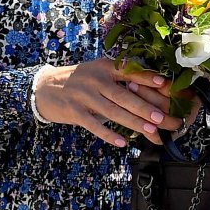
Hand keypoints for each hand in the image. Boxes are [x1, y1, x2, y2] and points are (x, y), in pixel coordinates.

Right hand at [34, 59, 185, 147]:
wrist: (45, 87)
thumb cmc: (80, 81)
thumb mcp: (98, 71)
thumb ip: (119, 77)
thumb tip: (149, 88)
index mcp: (105, 67)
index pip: (129, 72)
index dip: (147, 78)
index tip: (163, 83)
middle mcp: (95, 79)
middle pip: (124, 96)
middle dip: (145, 108)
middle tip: (162, 118)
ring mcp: (84, 95)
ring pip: (113, 111)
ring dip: (133, 122)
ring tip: (150, 131)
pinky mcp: (74, 111)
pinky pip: (94, 125)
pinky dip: (108, 134)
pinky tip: (122, 142)